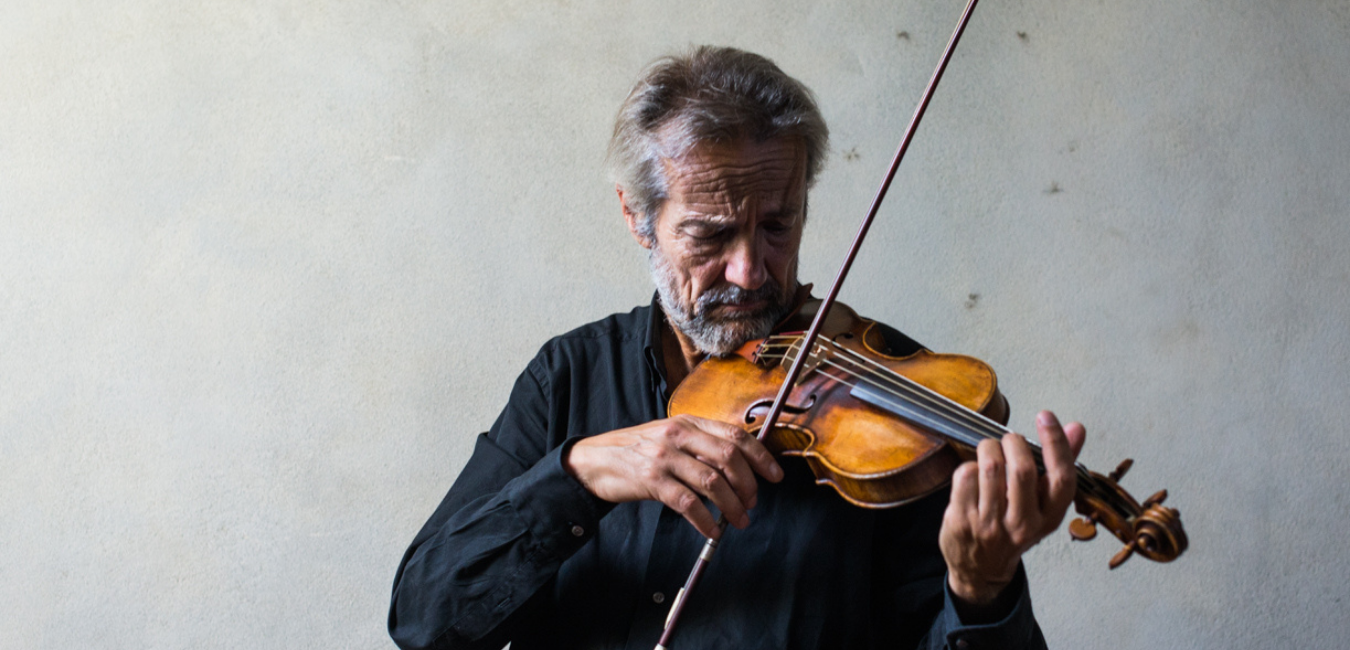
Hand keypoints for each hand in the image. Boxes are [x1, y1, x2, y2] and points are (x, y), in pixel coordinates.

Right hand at [562, 414, 783, 538]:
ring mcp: (664, 457)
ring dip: (732, 506)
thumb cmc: (637, 451)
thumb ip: (700, 444)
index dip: (761, 457)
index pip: (735, 435)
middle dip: (748, 485)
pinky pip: (688, 504)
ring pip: (712, 482)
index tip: (775, 476)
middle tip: (752, 503)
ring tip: (739, 521)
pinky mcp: (652, 480)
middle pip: (729, 458)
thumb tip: (740, 468)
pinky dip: (705, 521)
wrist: (595, 460)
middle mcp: (678, 435)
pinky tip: (712, 530)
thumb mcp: (670, 436)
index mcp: (688, 422)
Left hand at [940, 410, 1086, 605]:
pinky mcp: (962, 520)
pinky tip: (973, 474)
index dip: (1056, 442)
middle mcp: (1023, 523)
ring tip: (990, 453)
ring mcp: (991, 524)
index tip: (1046, 417)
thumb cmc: (1015, 528)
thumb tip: (1076, 428)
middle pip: (1022, 469)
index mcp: (1050, 517)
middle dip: (1013, 443)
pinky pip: (965, 475)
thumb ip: (1060, 464)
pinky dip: (968, 465)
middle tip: (1008, 441)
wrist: (981, 569)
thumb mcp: (1043, 503)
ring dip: (988, 449)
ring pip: (991, 467)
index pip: (1061, 477)